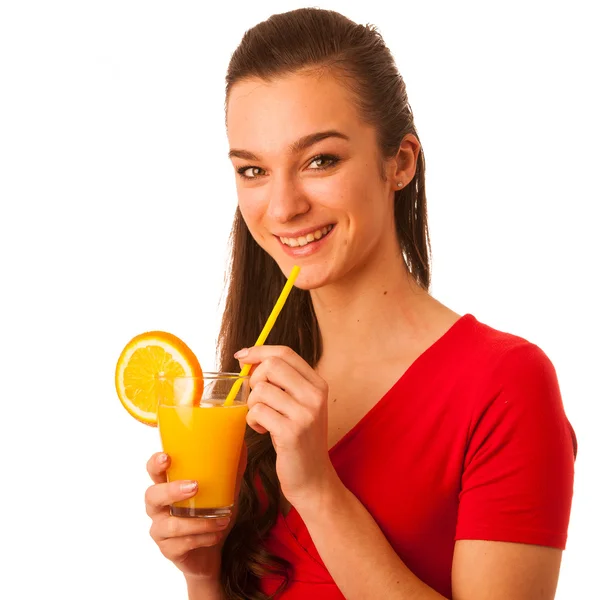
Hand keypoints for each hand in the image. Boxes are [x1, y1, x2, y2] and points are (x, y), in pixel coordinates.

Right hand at [144, 443, 246, 580]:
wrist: (212, 551)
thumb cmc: (211, 513)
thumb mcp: (224, 490)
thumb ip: (230, 468)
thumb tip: (242, 443)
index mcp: (168, 486)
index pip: (154, 471)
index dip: (156, 463)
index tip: (167, 457)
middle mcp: (158, 507)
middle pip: (152, 495)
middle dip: (171, 490)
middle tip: (195, 486)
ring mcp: (160, 530)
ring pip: (170, 525)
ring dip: (198, 521)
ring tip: (222, 518)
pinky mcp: (168, 550)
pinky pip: (181, 544)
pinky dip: (202, 538)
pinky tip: (215, 535)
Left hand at [236, 345, 338, 510]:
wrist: (313, 477)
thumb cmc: (298, 438)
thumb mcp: (298, 404)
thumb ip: (282, 382)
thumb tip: (247, 359)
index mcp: (318, 384)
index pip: (285, 353)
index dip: (259, 351)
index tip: (242, 357)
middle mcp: (315, 395)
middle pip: (272, 366)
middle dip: (255, 379)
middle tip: (257, 398)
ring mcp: (305, 413)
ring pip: (260, 390)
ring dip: (252, 405)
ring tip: (263, 419)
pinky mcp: (291, 432)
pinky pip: (257, 412)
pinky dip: (253, 421)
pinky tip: (264, 430)